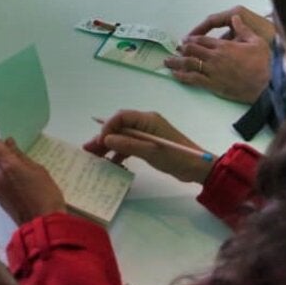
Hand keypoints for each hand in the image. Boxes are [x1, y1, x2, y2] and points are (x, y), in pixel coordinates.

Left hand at [0, 137, 65, 224]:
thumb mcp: (38, 170)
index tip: (12, 147)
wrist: (43, 224)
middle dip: (2, 156)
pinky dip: (4, 179)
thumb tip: (9, 143)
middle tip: (19, 161)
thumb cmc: (46, 194)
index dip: (0, 145)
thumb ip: (21, 156)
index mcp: (7, 166)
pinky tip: (19, 185)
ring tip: (21, 174)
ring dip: (3, 168)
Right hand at [85, 110, 215, 183]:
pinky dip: (120, 153)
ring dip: (109, 146)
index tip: (100, 141)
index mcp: (147, 119)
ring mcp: (147, 134)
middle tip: (88, 149)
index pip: (121, 116)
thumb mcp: (150, 152)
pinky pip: (130, 145)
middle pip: (119, 127)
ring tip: (94, 157)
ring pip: (123, 137)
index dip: (108, 127)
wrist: (197, 168)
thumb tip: (106, 139)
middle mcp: (145, 123)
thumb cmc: (175, 157)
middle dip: (104, 137)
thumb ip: (128, 145)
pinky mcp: (149, 144)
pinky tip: (111, 162)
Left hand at [169, 10, 272, 102]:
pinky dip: (182, 76)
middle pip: (191, 50)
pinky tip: (175, 75)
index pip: (201, 40)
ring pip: (189, 64)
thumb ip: (243, 29)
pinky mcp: (212, 85)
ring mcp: (212, 71)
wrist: (265, 85)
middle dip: (181, 49)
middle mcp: (214, 57)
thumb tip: (235, 18)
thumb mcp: (256, 42)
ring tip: (167, 62)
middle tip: (174, 50)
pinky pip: (193, 79)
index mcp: (223, 46)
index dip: (190, 40)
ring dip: (176, 62)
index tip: (184, 41)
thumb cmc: (263, 63)